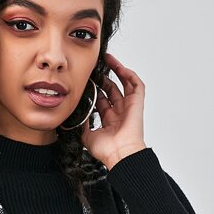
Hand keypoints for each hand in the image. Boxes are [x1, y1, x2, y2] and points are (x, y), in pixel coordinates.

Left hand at [80, 51, 146, 168]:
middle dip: (104, 78)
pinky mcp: (137, 103)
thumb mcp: (86, 135)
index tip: (86, 81)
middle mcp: (119, 113)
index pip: (101, 101)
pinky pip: (136, 85)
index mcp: (109, 121)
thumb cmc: (107, 150)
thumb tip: (76, 112)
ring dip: (117, 71)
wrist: (119, 154)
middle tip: (94, 68)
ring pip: (124, 84)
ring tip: (107, 59)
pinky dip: (129, 75)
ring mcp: (129, 107)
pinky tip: (119, 67)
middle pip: (112, 90)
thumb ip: (82, 123)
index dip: (95, 90)